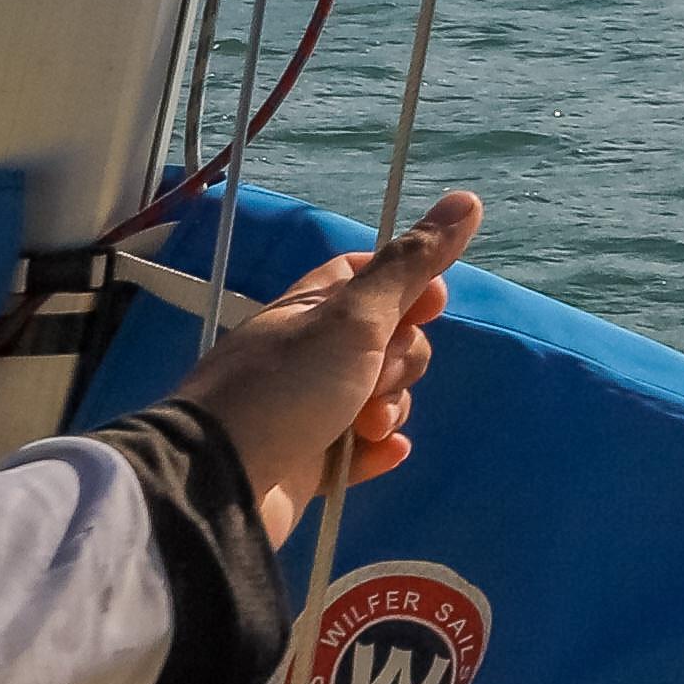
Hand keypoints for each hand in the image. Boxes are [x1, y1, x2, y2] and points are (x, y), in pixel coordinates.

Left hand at [195, 190, 478, 540]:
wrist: (217, 484)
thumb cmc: (286, 387)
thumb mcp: (354, 318)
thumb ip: (411, 264)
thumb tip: (467, 199)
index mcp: (308, 310)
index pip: (365, 274)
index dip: (407, 284)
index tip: (431, 303)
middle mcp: (306, 355)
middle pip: (385, 340)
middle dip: (401, 359)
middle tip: (377, 376)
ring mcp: (305, 410)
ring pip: (378, 397)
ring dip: (389, 409)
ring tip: (366, 427)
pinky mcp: (306, 464)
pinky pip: (360, 451)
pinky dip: (376, 450)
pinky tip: (382, 451)